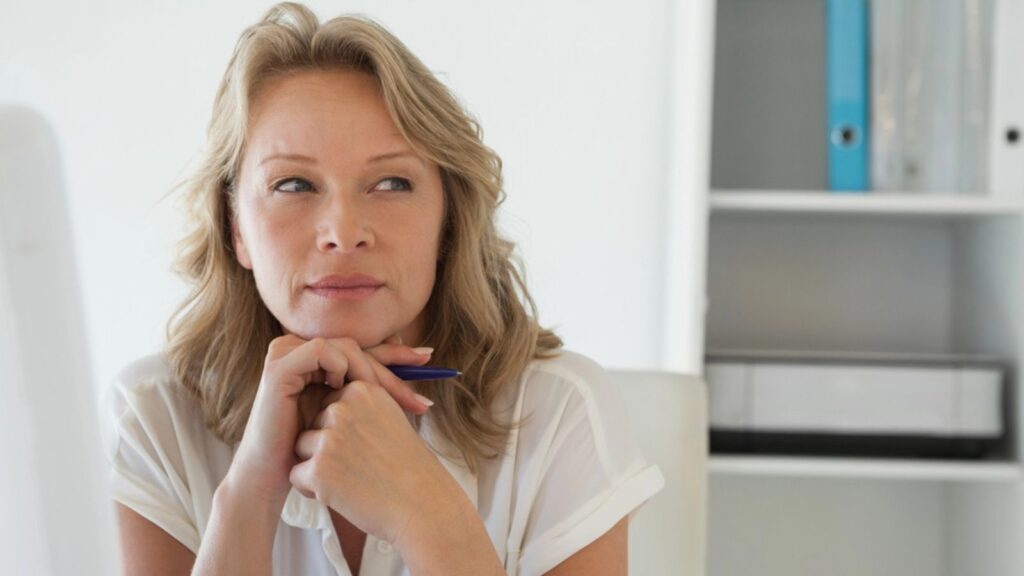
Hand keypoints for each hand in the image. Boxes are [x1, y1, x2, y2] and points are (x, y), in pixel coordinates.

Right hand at [225, 335, 434, 506]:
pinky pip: (322, 351)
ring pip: (345, 347)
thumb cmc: (311, 448)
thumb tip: (419, 359)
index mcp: (313, 356)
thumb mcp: (347, 411)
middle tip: (417, 392)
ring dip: (370, 372)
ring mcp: (285, 353)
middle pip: (357, 347)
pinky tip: (344, 391)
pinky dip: (340, 368)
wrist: (274, 474)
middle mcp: (297, 347)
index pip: (361, 348)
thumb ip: (370, 387)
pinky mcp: (279, 365)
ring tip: (384, 399)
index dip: (395, 354)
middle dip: (391, 370)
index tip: (428, 359)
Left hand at [290, 374, 459, 543]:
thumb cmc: (409, 466)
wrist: (423, 505)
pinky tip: (341, 493)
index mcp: (362, 391)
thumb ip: (361, 406)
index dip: (340, 428)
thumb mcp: (392, 418)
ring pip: (301, 446)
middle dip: (326, 445)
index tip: (364, 446)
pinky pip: (296, 474)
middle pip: (312, 423)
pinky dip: (312, 489)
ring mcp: (330, 438)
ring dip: (317, 465)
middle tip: (359, 465)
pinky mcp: (319, 469)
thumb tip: (329, 404)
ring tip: (350, 479)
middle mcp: (343, 408)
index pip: (329, 403)